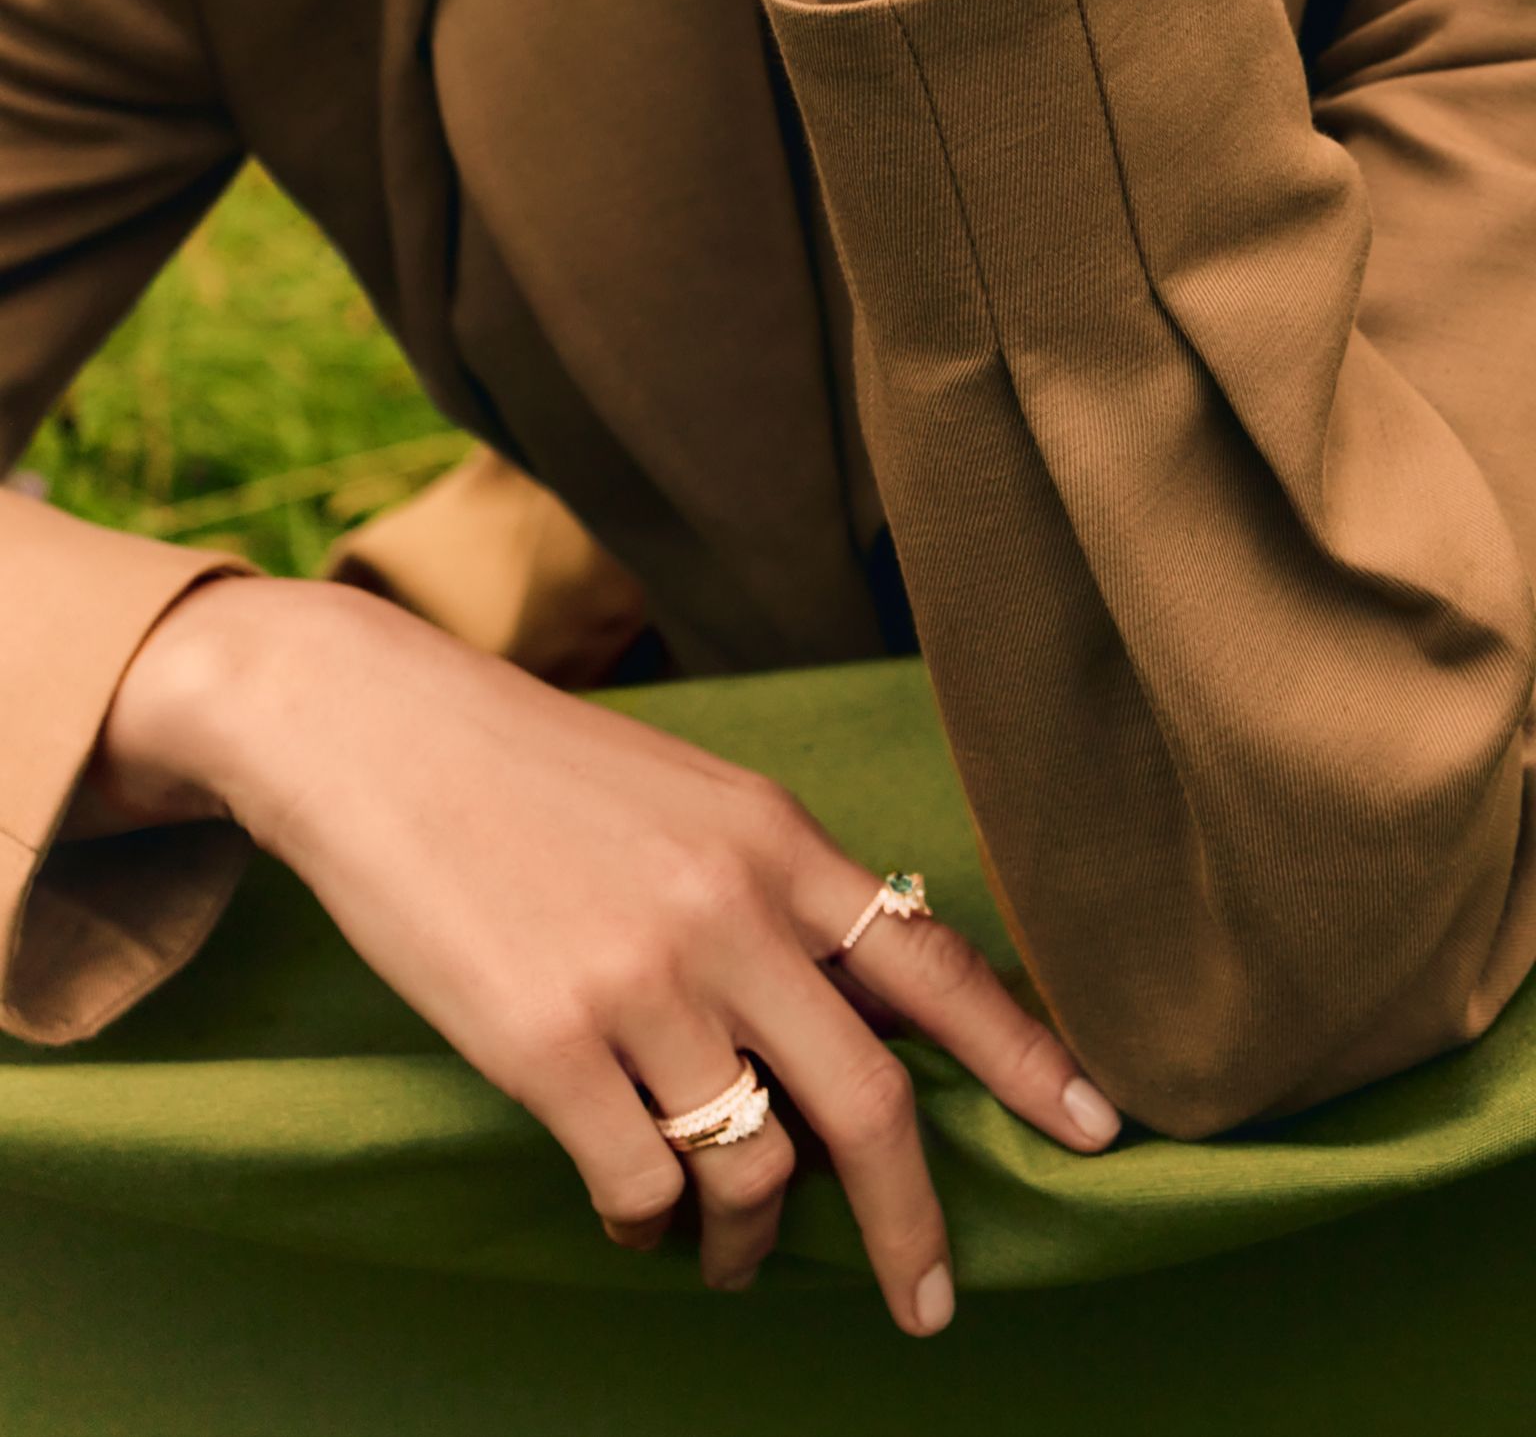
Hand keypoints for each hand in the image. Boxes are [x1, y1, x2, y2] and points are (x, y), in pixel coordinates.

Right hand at [99, 575, 1119, 1330]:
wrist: (375, 732)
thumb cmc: (533, 772)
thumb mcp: (689, 804)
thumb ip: (778, 896)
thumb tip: (866, 1019)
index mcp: (775, 839)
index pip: (937, 964)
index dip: (1028, 1056)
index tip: (1100, 1130)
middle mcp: (728, 910)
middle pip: (872, 1102)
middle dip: (917, 1222)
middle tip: (931, 1300)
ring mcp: (639, 981)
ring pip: (756, 1167)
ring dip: (755, 1244)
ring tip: (730, 1258)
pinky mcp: (546, 1045)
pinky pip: (642, 1186)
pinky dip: (652, 1227)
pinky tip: (636, 1216)